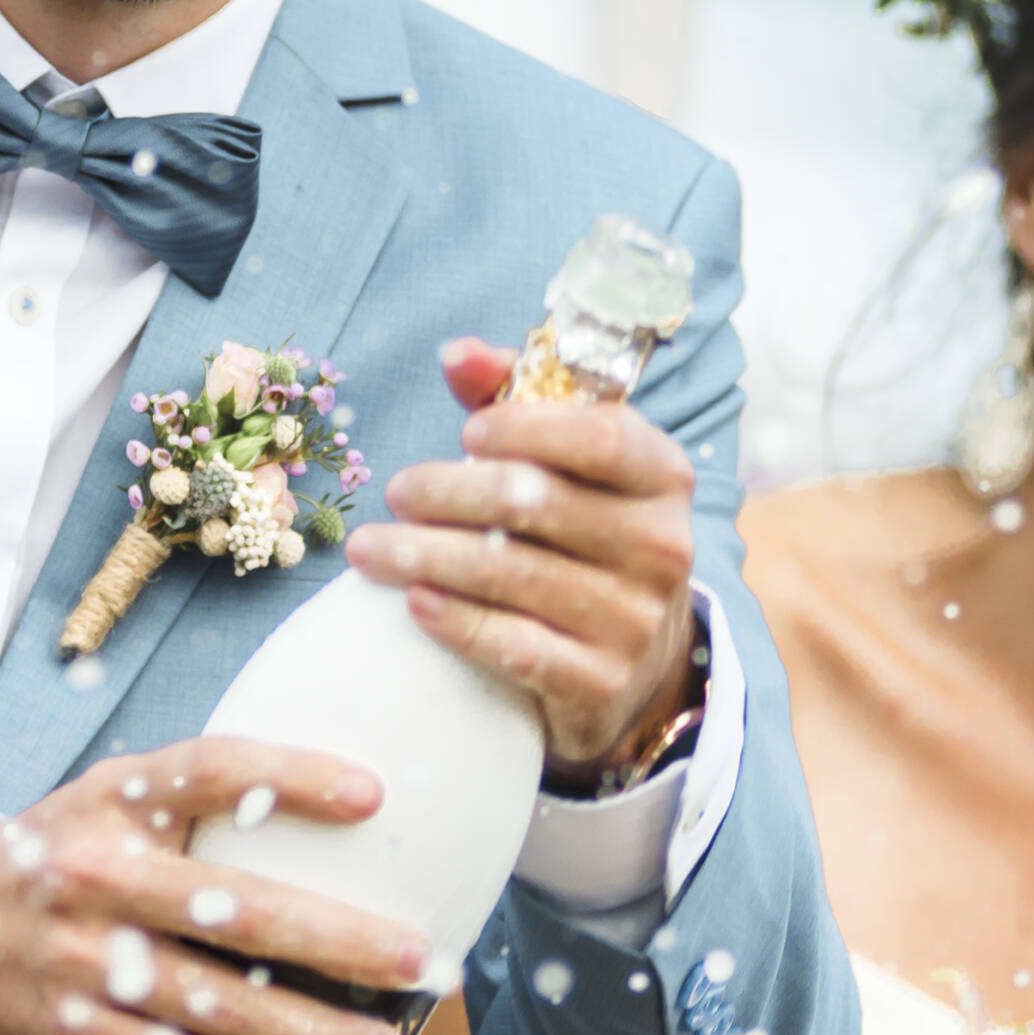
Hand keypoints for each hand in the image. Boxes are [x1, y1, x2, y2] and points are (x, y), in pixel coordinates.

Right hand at [0, 738, 429, 1034]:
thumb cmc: (67, 850)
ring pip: (217, 1007)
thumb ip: (203, 795)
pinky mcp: (78, 1030)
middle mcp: (100, 875)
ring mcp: (86, 960)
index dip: (293, 777)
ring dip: (310, 1033)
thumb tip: (347, 799)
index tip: (373, 795)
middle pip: (235, 909)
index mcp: (117, 798)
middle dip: (336, 941)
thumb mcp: (115, 796)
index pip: (213, 770)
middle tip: (414, 960)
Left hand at [345, 337, 699, 776]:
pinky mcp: (601, 680)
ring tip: (370, 548)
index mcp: (662, 476)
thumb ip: (515, 397)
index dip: (526, 428)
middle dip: (448, 493)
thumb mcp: (573, 459)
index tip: (466, 432)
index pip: (600, 437)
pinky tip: (414, 603)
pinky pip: (514, 645)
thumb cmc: (586, 530)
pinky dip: (456, 621)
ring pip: (511, 575)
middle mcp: (662, 545)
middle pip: (535, 504)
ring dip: (426, 556)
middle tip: (397, 491)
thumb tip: (456, 354)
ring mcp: (635, 618)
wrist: (641, 656)